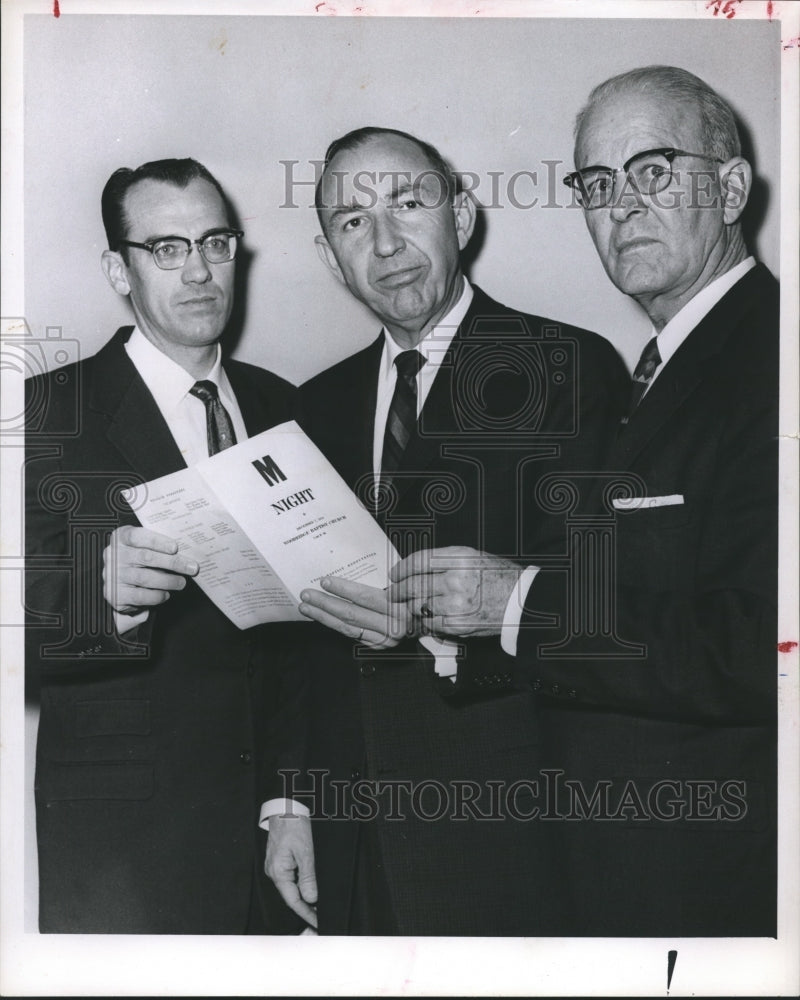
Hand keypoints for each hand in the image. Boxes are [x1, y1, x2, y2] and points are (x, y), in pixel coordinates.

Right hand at [102, 525, 198, 615]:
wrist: (119, 582)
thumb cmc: (138, 559)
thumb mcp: (143, 546)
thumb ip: (158, 546)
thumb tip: (186, 551)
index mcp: (121, 538)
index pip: (136, 536)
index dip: (157, 541)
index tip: (175, 547)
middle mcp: (114, 556)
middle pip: (145, 557)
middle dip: (172, 563)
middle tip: (192, 567)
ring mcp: (113, 576)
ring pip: (144, 578)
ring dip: (168, 581)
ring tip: (181, 582)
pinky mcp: (115, 595)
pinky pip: (140, 596)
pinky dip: (157, 596)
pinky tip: (165, 594)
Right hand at [265, 815, 317, 928]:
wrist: (285, 807)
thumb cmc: (293, 825)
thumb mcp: (305, 852)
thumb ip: (308, 877)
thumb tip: (311, 898)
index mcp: (278, 872)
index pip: (293, 900)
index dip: (306, 913)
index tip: (317, 922)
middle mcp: (273, 872)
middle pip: (291, 896)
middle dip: (305, 907)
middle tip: (320, 916)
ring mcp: (275, 866)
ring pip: (290, 887)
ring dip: (303, 896)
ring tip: (317, 905)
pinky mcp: (279, 860)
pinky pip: (290, 878)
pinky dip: (299, 885)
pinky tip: (309, 888)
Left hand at [298, 575, 415, 647]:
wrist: (430, 621)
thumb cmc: (418, 595)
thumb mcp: (408, 582)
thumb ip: (389, 576)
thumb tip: (355, 564)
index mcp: (401, 607)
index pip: (365, 597)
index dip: (344, 589)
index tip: (325, 581)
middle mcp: (393, 626)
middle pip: (352, 613)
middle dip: (326, 603)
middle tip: (307, 594)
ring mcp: (385, 639)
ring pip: (348, 627)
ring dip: (324, 617)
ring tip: (307, 607)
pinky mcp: (378, 646)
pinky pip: (352, 634)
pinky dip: (335, 625)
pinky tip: (322, 617)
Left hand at [388, 546, 523, 637]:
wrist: (520, 602)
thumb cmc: (498, 578)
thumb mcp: (473, 558)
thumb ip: (444, 562)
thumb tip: (415, 569)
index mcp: (460, 558)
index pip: (420, 561)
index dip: (402, 568)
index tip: (395, 573)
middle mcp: (457, 579)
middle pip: (415, 584)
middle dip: (399, 590)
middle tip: (393, 593)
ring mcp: (456, 604)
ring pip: (419, 605)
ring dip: (411, 606)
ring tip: (409, 605)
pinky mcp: (458, 624)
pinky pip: (430, 622)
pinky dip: (424, 620)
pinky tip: (426, 617)